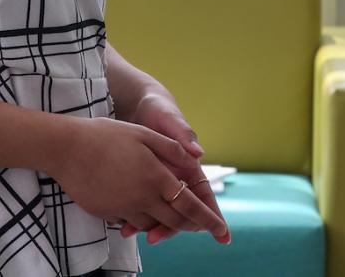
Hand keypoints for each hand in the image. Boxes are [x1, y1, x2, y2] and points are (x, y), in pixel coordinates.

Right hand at [49, 116, 228, 243]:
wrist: (67, 147)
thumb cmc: (107, 135)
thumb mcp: (144, 134)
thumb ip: (173, 150)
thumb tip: (196, 160)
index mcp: (156, 177)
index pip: (190, 206)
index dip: (209, 220)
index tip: (223, 232)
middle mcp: (143, 197)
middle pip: (175, 221)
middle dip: (191, 226)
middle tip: (201, 228)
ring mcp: (123, 208)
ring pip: (152, 225)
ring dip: (164, 225)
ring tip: (169, 218)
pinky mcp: (107, 213)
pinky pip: (130, 223)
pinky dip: (140, 221)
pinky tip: (140, 210)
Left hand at [120, 93, 228, 245]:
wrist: (137, 106)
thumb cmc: (160, 110)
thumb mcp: (170, 119)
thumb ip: (183, 133)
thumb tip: (198, 151)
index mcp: (189, 165)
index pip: (204, 195)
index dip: (213, 215)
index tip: (223, 237)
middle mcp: (176, 178)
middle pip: (181, 211)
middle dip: (172, 227)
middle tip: (154, 238)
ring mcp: (159, 182)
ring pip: (161, 212)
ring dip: (151, 225)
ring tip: (131, 233)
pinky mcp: (142, 183)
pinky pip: (143, 204)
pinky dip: (135, 216)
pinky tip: (122, 224)